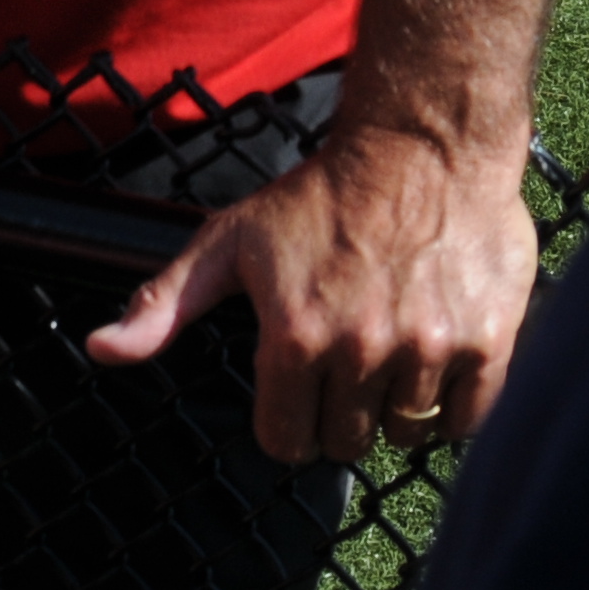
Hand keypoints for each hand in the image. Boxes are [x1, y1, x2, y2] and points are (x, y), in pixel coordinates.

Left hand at [80, 120, 538, 463]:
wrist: (424, 147)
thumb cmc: (318, 197)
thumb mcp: (226, 242)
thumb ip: (162, 304)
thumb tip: (100, 349)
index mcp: (294, 335)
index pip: (284, 441)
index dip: (285, 420)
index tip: (296, 386)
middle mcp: (360, 350)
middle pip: (344, 443)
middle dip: (338, 411)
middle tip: (345, 354)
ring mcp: (427, 349)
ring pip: (404, 433)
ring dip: (395, 403)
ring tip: (390, 344)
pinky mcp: (487, 345)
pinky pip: (467, 422)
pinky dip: (452, 404)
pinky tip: (434, 355)